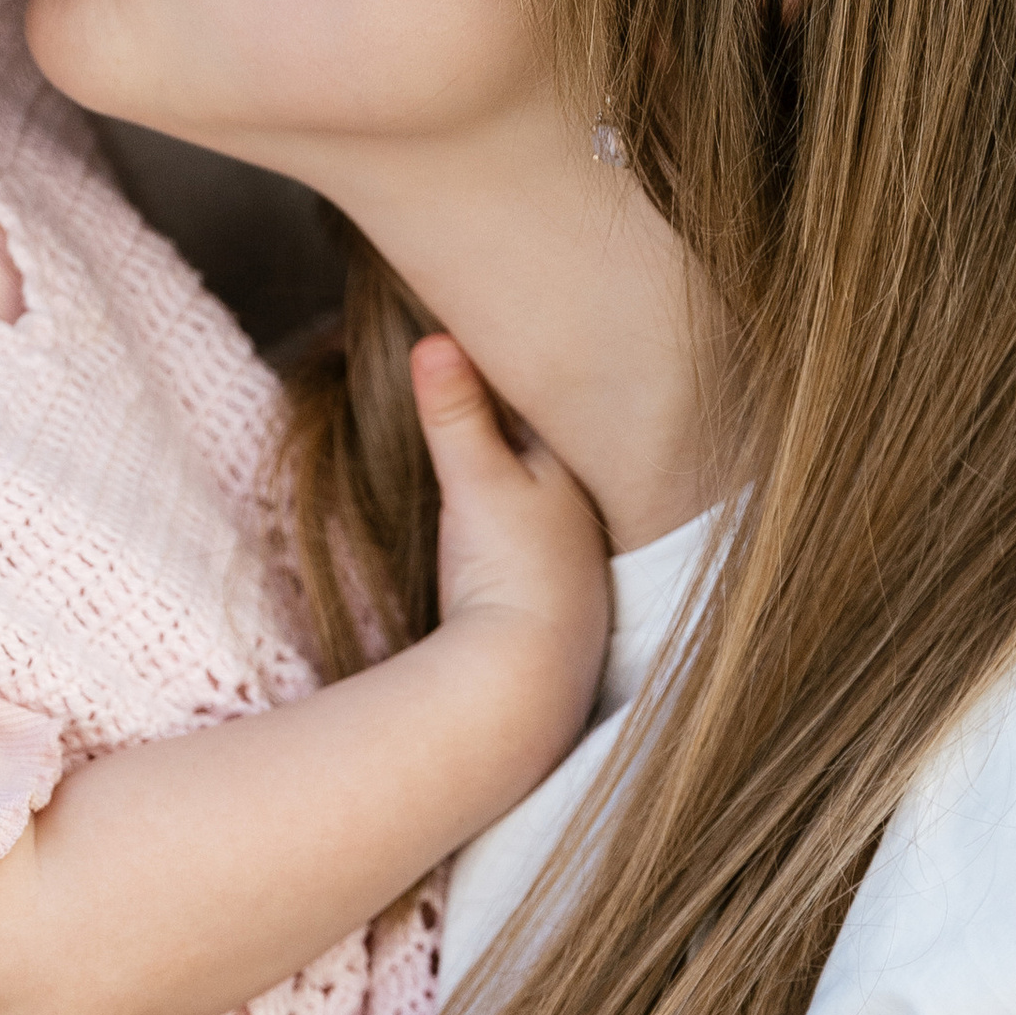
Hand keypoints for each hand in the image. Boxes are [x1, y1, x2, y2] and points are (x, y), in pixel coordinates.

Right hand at [411, 332, 609, 766]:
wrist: (526, 680)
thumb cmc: (511, 572)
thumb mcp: (475, 480)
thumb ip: (455, 411)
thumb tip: (432, 338)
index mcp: (574, 473)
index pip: (550, 407)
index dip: (524, 373)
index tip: (496, 334)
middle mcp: (583, 513)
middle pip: (551, 451)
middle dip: (526, 421)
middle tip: (488, 378)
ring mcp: (570, 560)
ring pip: (544, 498)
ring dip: (522, 475)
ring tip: (494, 441)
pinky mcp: (549, 602)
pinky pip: (533, 541)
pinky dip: (516, 522)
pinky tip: (502, 529)